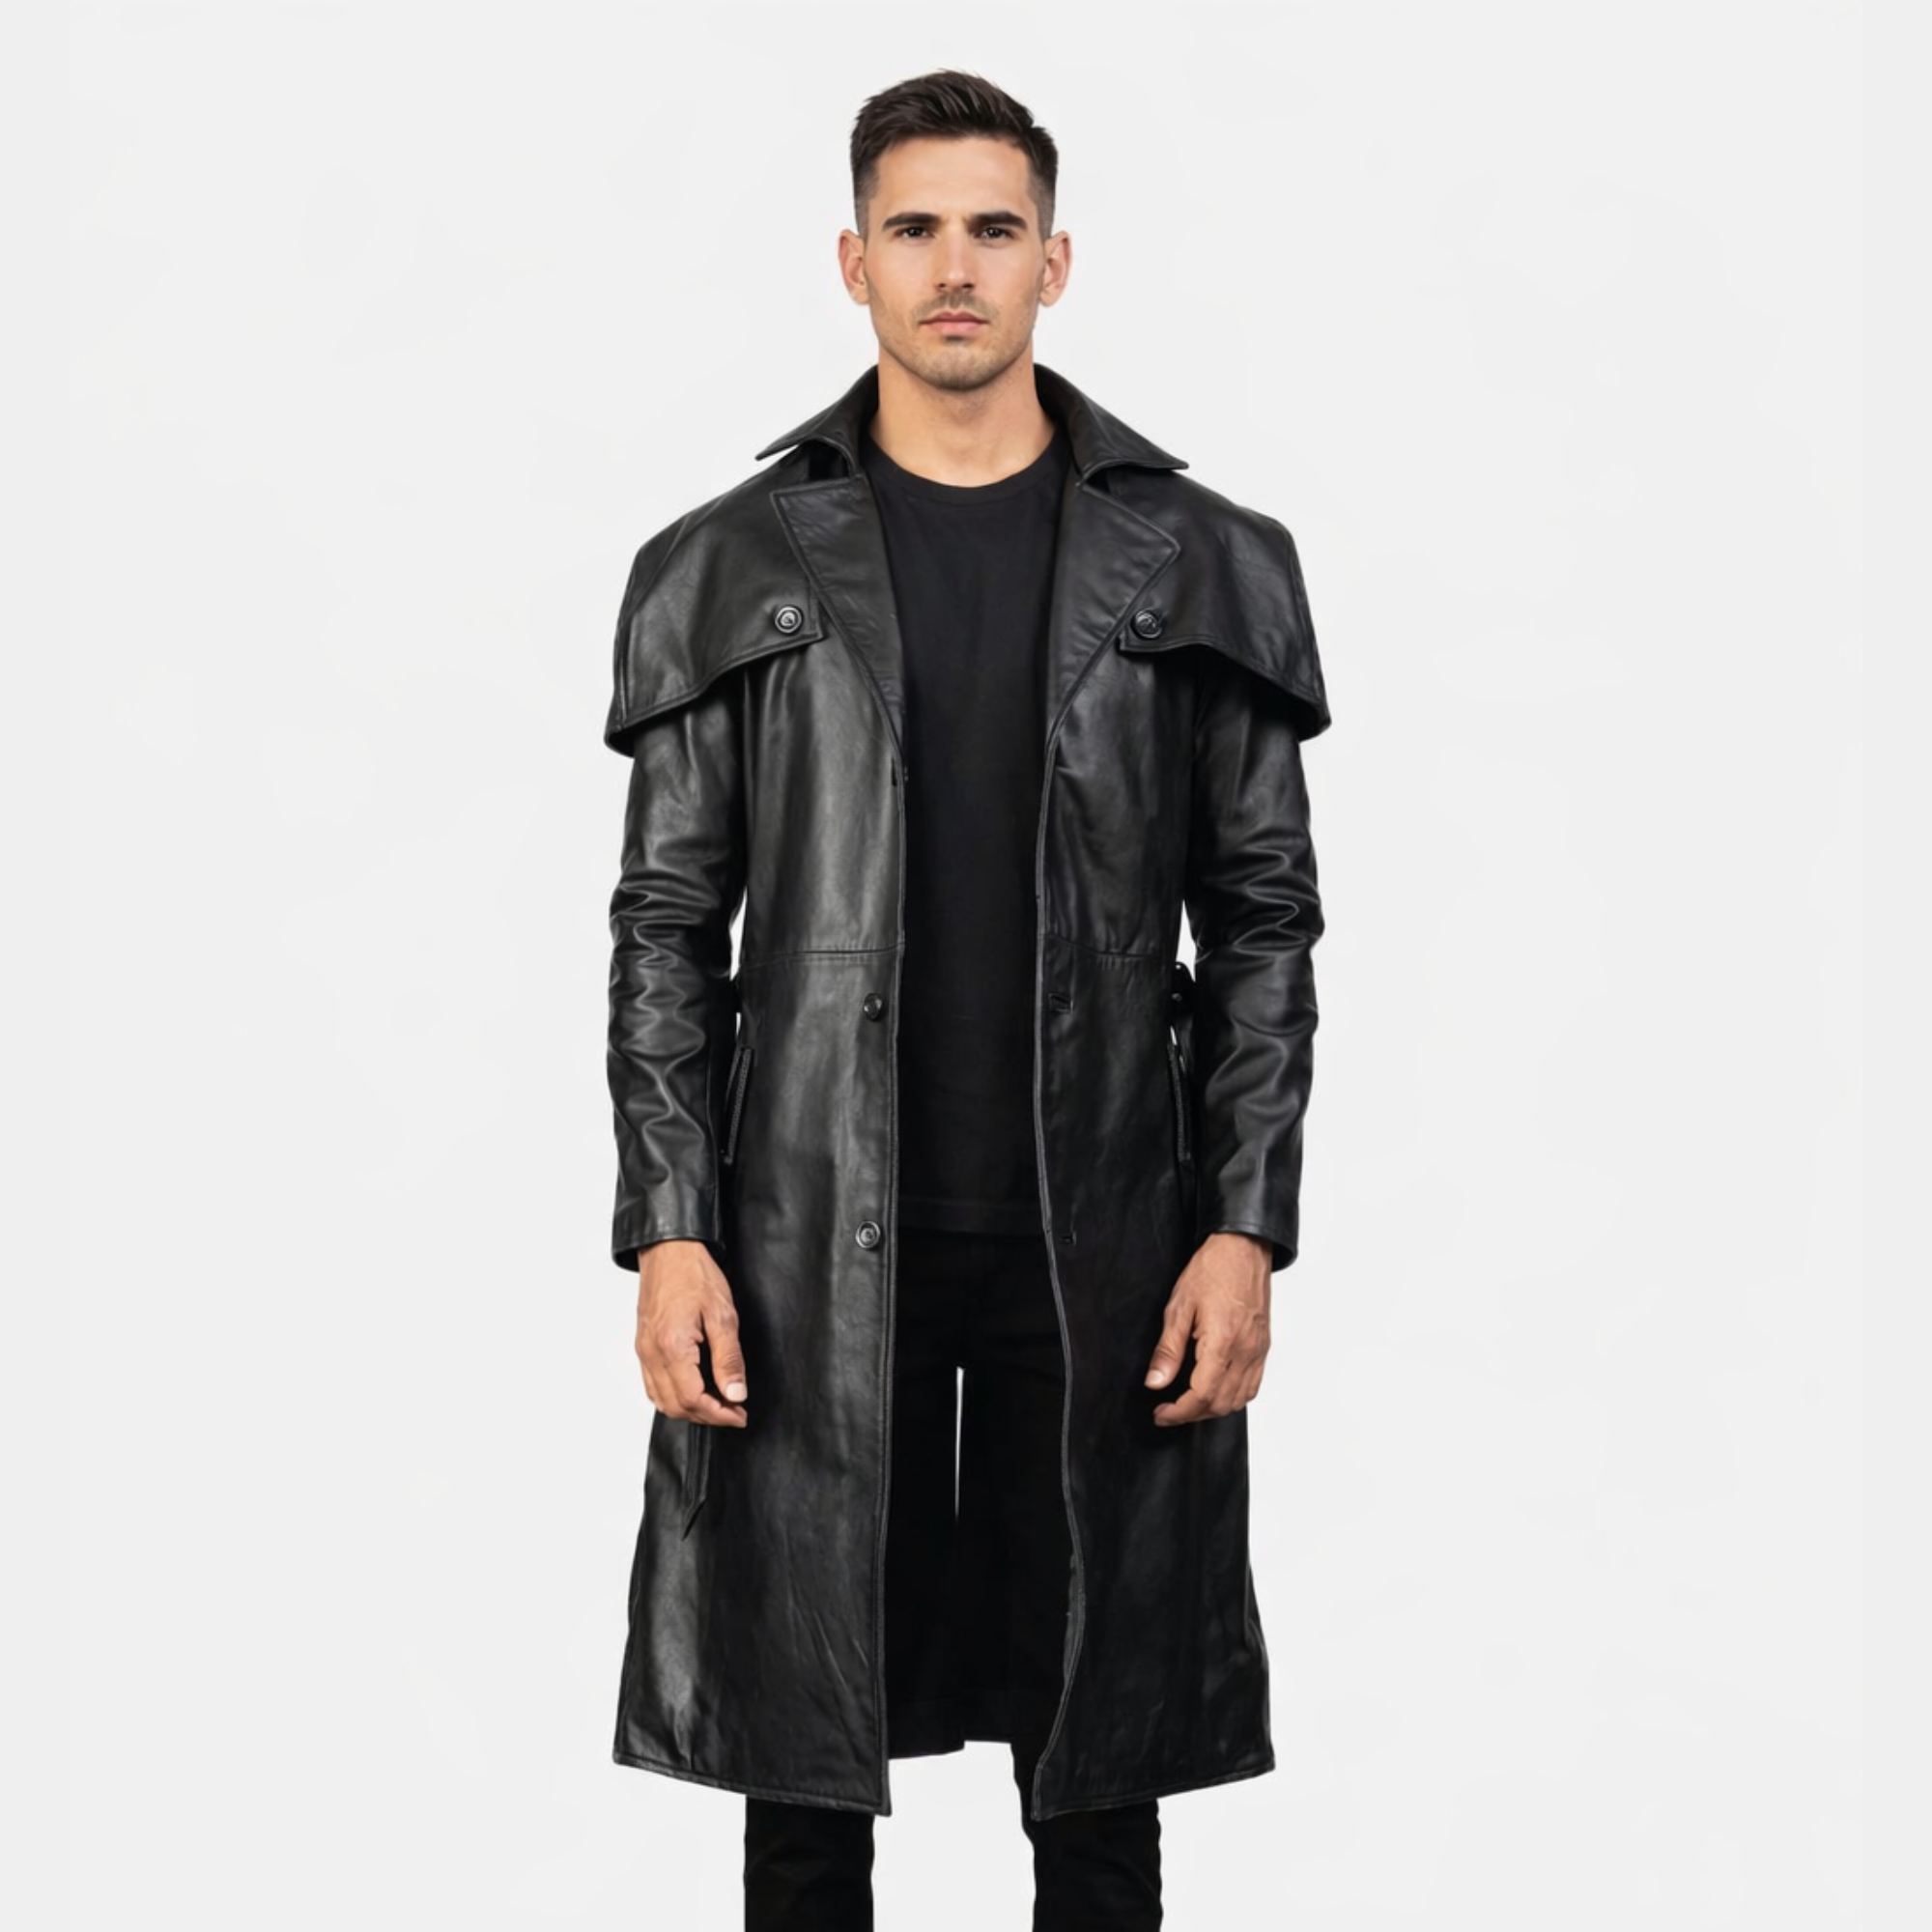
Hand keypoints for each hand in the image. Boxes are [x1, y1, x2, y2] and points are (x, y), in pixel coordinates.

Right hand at [635, 1239, 749, 1426]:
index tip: (740, 1415)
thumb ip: (729, 1359)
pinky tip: (694, 1389)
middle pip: (675, 1406)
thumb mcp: (723, 1316)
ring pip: (661, 1400)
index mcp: (672, 1347)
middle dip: (706, 1416)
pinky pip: (652, 1385)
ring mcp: (644, 1351)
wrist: (668, 1250)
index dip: (719, 1414)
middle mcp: (652, 1354)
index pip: (693, 1399)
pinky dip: (673, 1396)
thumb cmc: (695, 1275)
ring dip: (689, 1409)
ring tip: (717, 1403)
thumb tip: (736, 1394)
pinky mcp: (642, 1345)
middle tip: (733, 1411)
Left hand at [1144, 1231, 1272, 1425]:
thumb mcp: (1178, 1307)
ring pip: (1239, 1400)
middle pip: (1221, 1404)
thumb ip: (1168, 1349)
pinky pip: (1252, 1385)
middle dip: (1192, 1414)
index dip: (1178, 1412)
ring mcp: (1258, 1350)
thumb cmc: (1212, 1270)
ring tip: (1188, 1404)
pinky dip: (1233, 1397)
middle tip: (1168, 1410)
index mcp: (1223, 1343)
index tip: (1161, 1414)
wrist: (1243, 1248)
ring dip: (1212, 1409)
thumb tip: (1155, 1382)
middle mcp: (1245, 1351)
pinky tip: (1215, 1390)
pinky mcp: (1263, 1346)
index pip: (1201, 1396)